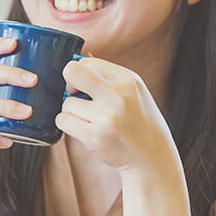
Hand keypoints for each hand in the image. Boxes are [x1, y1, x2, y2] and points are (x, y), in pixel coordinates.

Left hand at [56, 56, 179, 173]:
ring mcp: (105, 117)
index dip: (80, 73)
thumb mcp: (134, 92)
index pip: (87, 62)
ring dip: (72, 112)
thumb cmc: (139, 122)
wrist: (152, 156)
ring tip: (90, 120)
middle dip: (67, 83)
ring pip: (66, 103)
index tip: (83, 85)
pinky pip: (63, 121)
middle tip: (74, 95)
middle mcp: (117, 95)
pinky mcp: (94, 137)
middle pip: (72, 72)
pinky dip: (68, 124)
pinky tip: (84, 129)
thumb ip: (108, 76)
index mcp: (127, 79)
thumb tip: (79, 58)